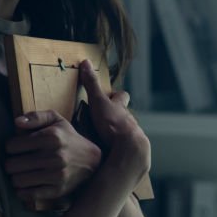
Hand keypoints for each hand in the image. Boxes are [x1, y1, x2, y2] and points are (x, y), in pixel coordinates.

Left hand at [5, 110, 101, 209]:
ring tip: (21, 173)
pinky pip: (29, 194)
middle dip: (11, 163)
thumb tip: (16, 122)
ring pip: (17, 181)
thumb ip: (36, 116)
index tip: (17, 148)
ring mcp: (56, 175)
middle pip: (11, 165)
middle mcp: (54, 156)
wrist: (92, 160)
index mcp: (51, 136)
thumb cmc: (68, 138)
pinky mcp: (58, 190)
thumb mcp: (56, 120)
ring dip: (16, 177)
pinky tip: (27, 185)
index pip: (12, 146)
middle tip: (17, 162)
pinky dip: (23, 191)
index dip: (11, 147)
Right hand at [79, 59, 150, 179]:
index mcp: (120, 109)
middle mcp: (128, 121)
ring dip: (116, 134)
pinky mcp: (128, 151)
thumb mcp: (99, 102)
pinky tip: (107, 154)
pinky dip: (116, 149)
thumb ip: (91, 84)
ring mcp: (130, 137)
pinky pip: (122, 148)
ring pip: (125, 132)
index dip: (116, 95)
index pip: (122, 96)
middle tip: (105, 119)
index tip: (111, 95)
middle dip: (117, 116)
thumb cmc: (113, 124)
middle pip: (125, 115)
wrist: (128, 149)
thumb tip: (86, 62)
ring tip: (103, 140)